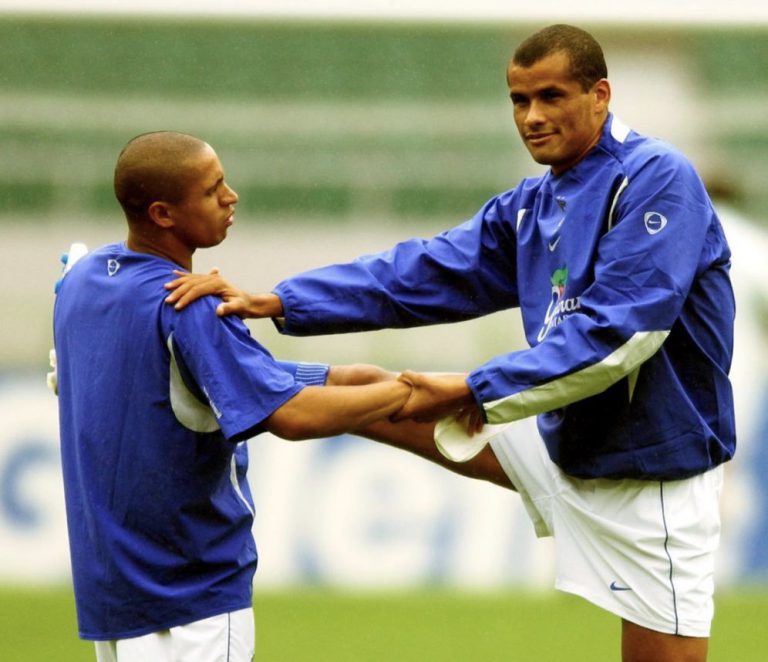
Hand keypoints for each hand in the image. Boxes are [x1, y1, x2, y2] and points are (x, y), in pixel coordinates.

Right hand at [164, 268, 282, 317]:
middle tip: (168, 301)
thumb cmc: (244, 306)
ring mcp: (211, 278)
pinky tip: (173, 273)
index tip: (178, 307)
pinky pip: (193, 277)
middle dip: (178, 291)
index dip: (187, 298)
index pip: (198, 289)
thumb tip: (219, 311)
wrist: (250, 302)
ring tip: (165, 287)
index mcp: (219, 284)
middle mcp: (214, 279)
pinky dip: (183, 275)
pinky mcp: (209, 280)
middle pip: (192, 283)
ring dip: (178, 283)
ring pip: (190, 279)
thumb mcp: (239, 308)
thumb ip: (229, 308)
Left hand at [392, 370, 475, 422]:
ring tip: (419, 392)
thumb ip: (406, 376)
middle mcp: (418, 418)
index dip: (390, 411)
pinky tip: (430, 394)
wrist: (460, 394)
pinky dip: (426, 405)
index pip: (393, 419)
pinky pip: (426, 412)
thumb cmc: (438, 387)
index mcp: (411, 411)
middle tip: (405, 393)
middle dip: (404, 405)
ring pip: (416, 413)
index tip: (392, 402)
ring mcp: (428, 418)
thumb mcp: (420, 378)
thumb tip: (399, 377)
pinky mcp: (437, 416)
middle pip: (405, 414)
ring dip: (416, 404)